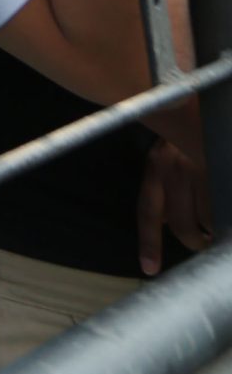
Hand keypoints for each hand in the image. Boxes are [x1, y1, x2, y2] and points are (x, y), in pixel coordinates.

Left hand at [139, 138, 213, 274]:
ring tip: (220, 230)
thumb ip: (164, 188)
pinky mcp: (219, 163)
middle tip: (204, 243)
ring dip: (216, 230)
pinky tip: (225, 219)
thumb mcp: (165, 156)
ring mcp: (203, 165)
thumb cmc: (184, 133)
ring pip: (210, 217)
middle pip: (182, 223)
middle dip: (194, 241)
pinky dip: (224, 216)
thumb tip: (165, 224)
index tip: (148, 269)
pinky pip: (222, 204)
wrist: (201, 104)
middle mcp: (177, 166)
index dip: (149, 242)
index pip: (149, 210)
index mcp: (158, 165)